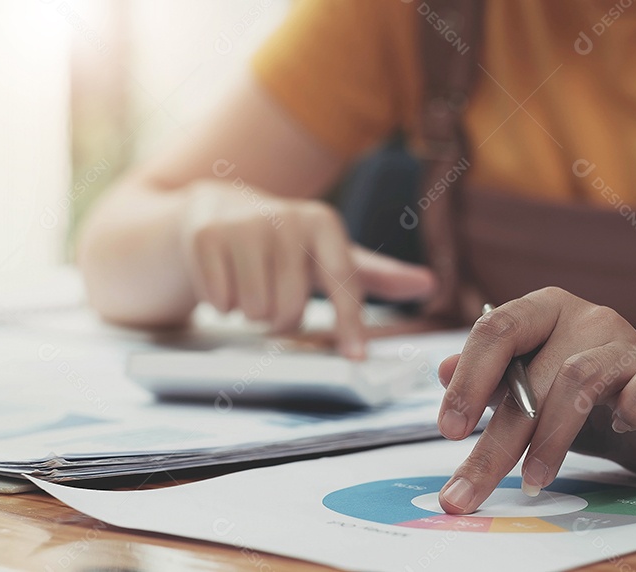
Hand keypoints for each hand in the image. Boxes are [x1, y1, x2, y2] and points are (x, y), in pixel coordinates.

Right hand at [179, 184, 435, 358]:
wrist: (218, 208)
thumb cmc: (287, 241)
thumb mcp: (330, 252)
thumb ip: (378, 273)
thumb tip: (431, 284)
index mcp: (323, 223)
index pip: (343, 283)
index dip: (349, 324)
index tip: (356, 359)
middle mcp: (285, 219)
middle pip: (290, 310)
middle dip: (281, 318)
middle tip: (274, 296)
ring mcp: (242, 225)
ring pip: (254, 311)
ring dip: (251, 312)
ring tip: (250, 283)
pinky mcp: (205, 237)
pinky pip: (219, 302)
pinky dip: (220, 302)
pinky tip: (224, 277)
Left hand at [435, 287, 635, 513]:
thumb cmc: (579, 398)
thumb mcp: (527, 389)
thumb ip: (487, 381)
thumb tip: (442, 370)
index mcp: (540, 310)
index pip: (495, 330)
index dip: (468, 381)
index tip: (448, 430)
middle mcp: (583, 316)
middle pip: (531, 373)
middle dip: (496, 439)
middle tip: (469, 487)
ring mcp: (626, 340)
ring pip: (579, 381)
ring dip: (550, 438)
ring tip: (532, 480)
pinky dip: (632, 408)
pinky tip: (618, 431)